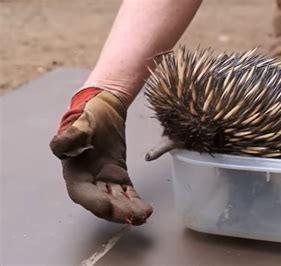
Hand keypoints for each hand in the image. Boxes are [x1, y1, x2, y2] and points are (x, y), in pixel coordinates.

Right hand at [50, 88, 151, 224]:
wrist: (103, 110)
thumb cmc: (88, 117)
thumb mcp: (78, 123)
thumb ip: (69, 137)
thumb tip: (59, 146)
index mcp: (75, 172)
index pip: (82, 194)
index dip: (93, 202)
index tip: (107, 206)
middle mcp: (89, 181)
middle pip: (102, 202)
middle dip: (118, 211)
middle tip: (133, 216)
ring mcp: (105, 180)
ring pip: (117, 200)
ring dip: (129, 210)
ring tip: (144, 215)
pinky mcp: (119, 176)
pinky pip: (127, 193)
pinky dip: (136, 202)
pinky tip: (146, 210)